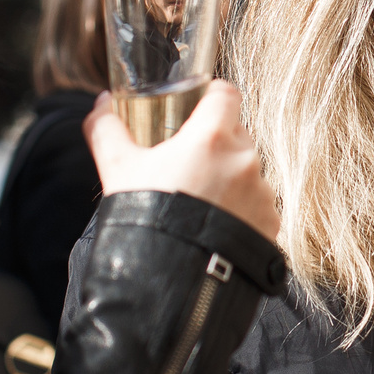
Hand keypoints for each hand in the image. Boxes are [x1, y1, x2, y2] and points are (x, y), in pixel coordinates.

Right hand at [86, 79, 280, 241]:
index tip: (197, 106)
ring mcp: (262, 194)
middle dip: (214, 143)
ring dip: (228, 178)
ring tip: (199, 202)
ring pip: (247, 171)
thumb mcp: (117, 168)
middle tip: (186, 163)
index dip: (210, 96)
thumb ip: (107, 128)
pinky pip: (258, 205)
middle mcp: (245, 160)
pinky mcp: (271, 223)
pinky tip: (215, 224)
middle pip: (235, 133)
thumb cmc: (145, 217)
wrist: (168, 280)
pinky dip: (240, 209)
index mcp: (212, 137)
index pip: (225, 94)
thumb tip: (102, 103)